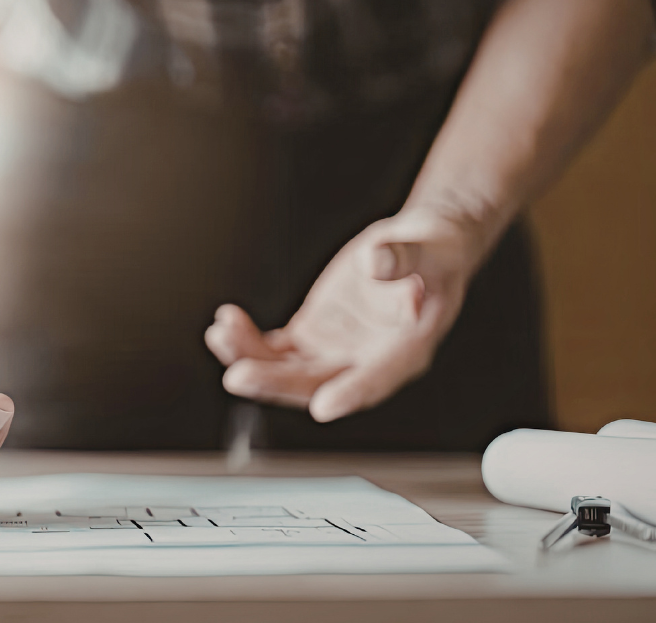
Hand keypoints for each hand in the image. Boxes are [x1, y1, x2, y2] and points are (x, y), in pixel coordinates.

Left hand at [205, 209, 484, 421]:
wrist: (420, 248)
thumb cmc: (434, 255)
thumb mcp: (428, 248)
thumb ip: (400, 258)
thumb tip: (376, 262)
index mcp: (406, 348)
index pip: (378, 377)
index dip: (353, 392)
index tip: (324, 406)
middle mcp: (366, 359)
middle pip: (317, 381)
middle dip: (276, 381)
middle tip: (238, 375)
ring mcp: (336, 350)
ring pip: (288, 369)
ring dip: (251, 359)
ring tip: (221, 335)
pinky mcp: (313, 334)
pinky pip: (275, 349)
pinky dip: (248, 342)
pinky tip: (225, 326)